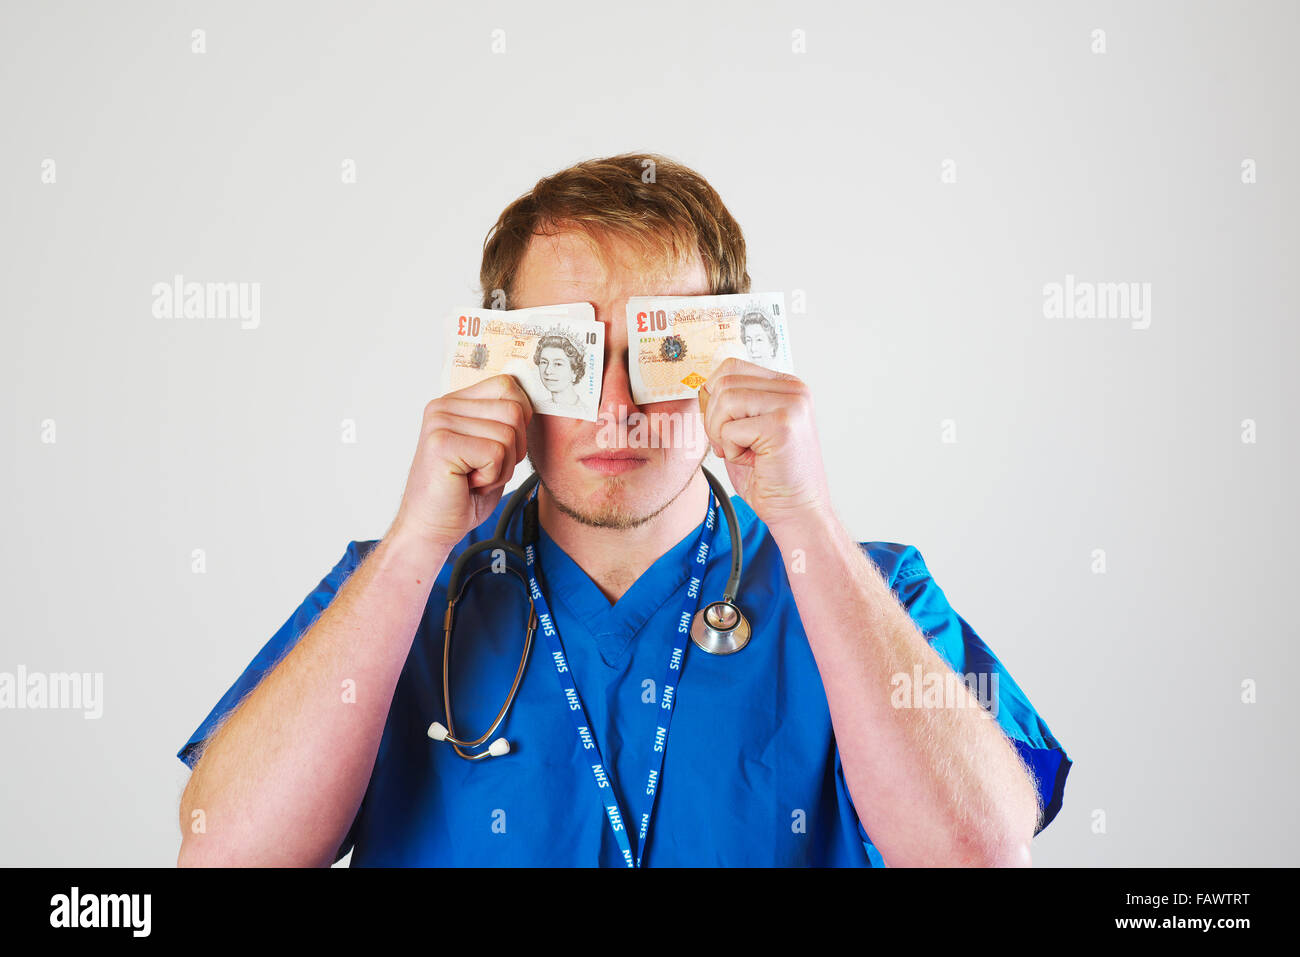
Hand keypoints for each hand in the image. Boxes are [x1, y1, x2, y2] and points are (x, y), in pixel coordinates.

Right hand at [389, 374, 532, 554]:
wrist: (431, 528)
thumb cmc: (463, 493)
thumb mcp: (491, 449)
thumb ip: (506, 422)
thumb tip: (535, 402)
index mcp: (455, 402)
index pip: (509, 386)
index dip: (520, 421)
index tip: (498, 449)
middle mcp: (443, 406)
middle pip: (514, 410)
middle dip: (513, 449)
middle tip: (483, 469)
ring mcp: (440, 423)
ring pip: (508, 434)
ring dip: (501, 467)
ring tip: (474, 477)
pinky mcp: (441, 444)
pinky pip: (496, 453)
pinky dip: (491, 477)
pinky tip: (468, 484)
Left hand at [698, 358, 831, 529]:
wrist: (797, 511)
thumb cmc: (770, 476)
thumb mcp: (748, 430)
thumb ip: (732, 404)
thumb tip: (701, 387)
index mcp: (786, 386)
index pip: (730, 367)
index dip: (713, 397)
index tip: (723, 426)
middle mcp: (793, 389)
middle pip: (723, 382)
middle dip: (714, 418)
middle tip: (731, 445)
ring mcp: (791, 405)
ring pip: (725, 401)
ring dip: (723, 434)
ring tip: (745, 453)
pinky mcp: (783, 425)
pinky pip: (731, 428)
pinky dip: (733, 450)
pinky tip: (755, 462)